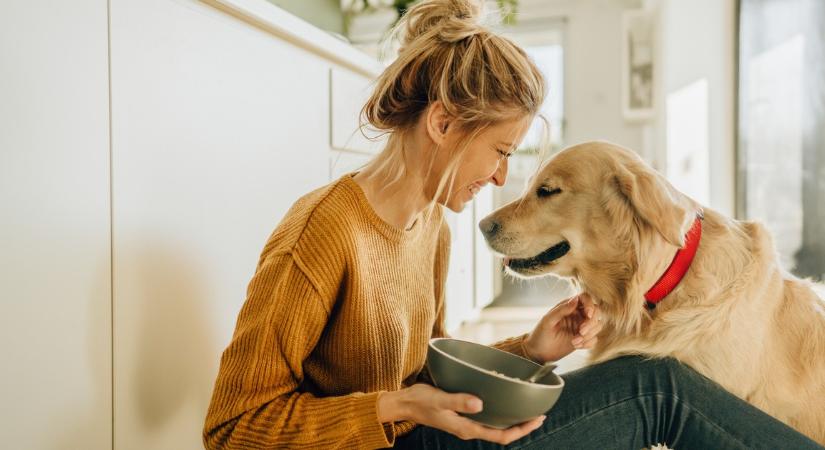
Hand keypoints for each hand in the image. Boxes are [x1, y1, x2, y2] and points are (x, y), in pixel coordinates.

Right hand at [377, 384, 544, 444]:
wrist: (404, 404)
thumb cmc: (420, 401)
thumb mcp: (439, 399)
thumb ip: (459, 401)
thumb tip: (480, 403)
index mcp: (467, 428)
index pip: (501, 436)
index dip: (522, 430)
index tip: (537, 418)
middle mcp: (469, 428)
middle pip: (502, 433)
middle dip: (522, 425)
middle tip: (539, 412)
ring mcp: (466, 423)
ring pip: (495, 426)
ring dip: (512, 419)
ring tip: (526, 407)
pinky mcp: (462, 415)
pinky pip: (486, 418)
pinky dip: (499, 411)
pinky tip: (502, 399)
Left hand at [523, 293, 603, 362]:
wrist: (538, 352)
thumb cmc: (540, 334)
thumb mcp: (548, 320)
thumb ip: (561, 309)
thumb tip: (575, 299)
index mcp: (568, 306)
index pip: (585, 298)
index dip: (590, 304)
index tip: (588, 314)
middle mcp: (577, 315)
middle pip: (596, 312)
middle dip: (591, 323)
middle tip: (581, 331)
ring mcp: (581, 327)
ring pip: (597, 326)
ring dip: (589, 335)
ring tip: (574, 341)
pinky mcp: (583, 339)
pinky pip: (594, 339)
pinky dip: (588, 343)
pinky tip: (576, 345)